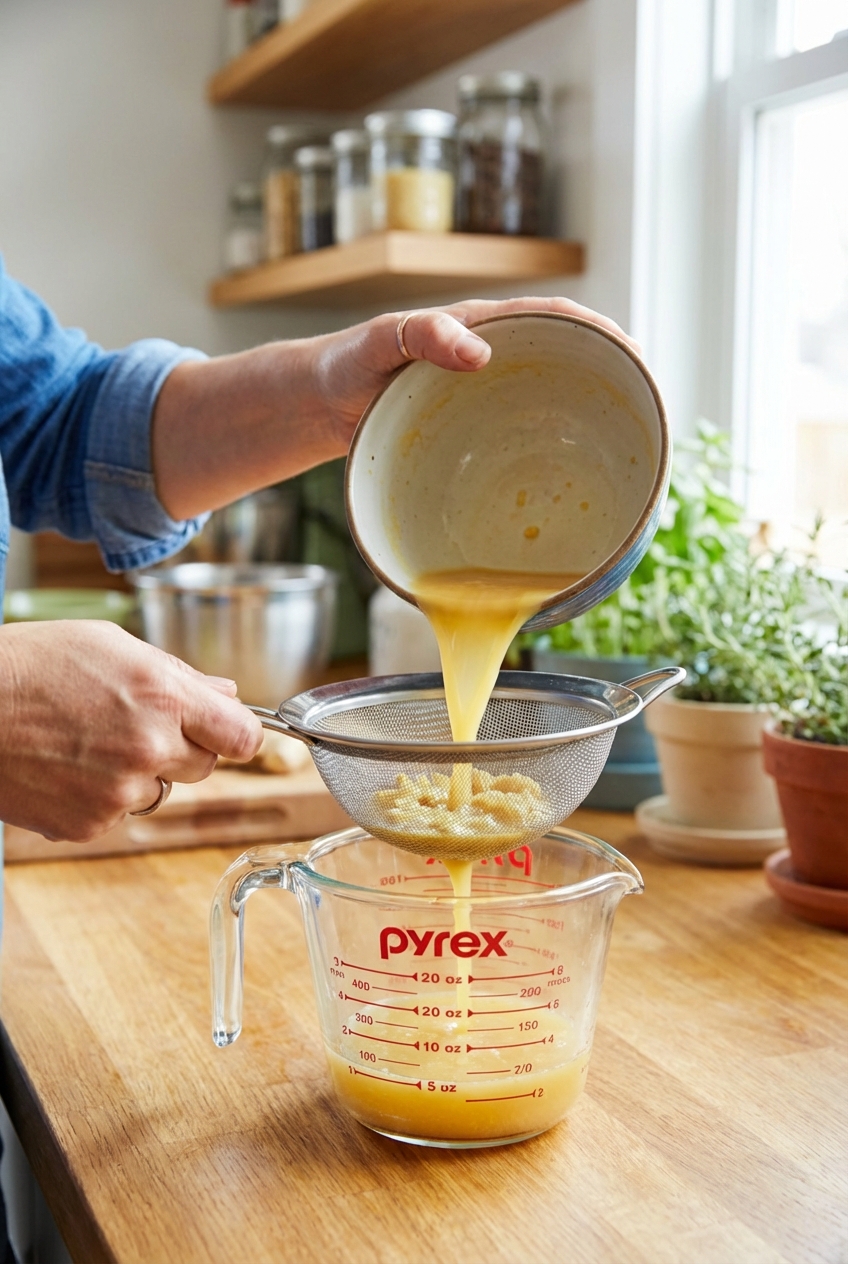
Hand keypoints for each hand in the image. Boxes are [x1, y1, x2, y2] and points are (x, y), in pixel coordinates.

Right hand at [0, 620, 262, 841]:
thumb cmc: (29, 665)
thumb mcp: (111, 644)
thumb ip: (178, 675)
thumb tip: (226, 694)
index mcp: (163, 696)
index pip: (243, 735)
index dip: (238, 732)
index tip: (228, 731)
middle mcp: (149, 747)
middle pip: (204, 765)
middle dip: (180, 746)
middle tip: (131, 722)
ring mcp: (119, 792)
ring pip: (160, 790)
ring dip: (139, 772)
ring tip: (87, 740)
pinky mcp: (88, 823)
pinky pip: (118, 813)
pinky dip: (100, 795)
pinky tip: (66, 765)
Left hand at [154, 296, 637, 520]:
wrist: (319, 405)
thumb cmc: (347, 365)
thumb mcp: (376, 341)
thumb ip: (419, 335)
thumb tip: (479, 349)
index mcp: (486, 330)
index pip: (562, 321)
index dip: (605, 336)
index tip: (639, 358)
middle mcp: (497, 365)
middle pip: (571, 369)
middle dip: (613, 386)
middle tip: (648, 418)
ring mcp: (489, 404)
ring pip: (552, 411)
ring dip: (588, 429)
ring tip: (624, 461)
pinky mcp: (475, 439)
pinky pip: (522, 446)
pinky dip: (549, 463)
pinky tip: (564, 494)